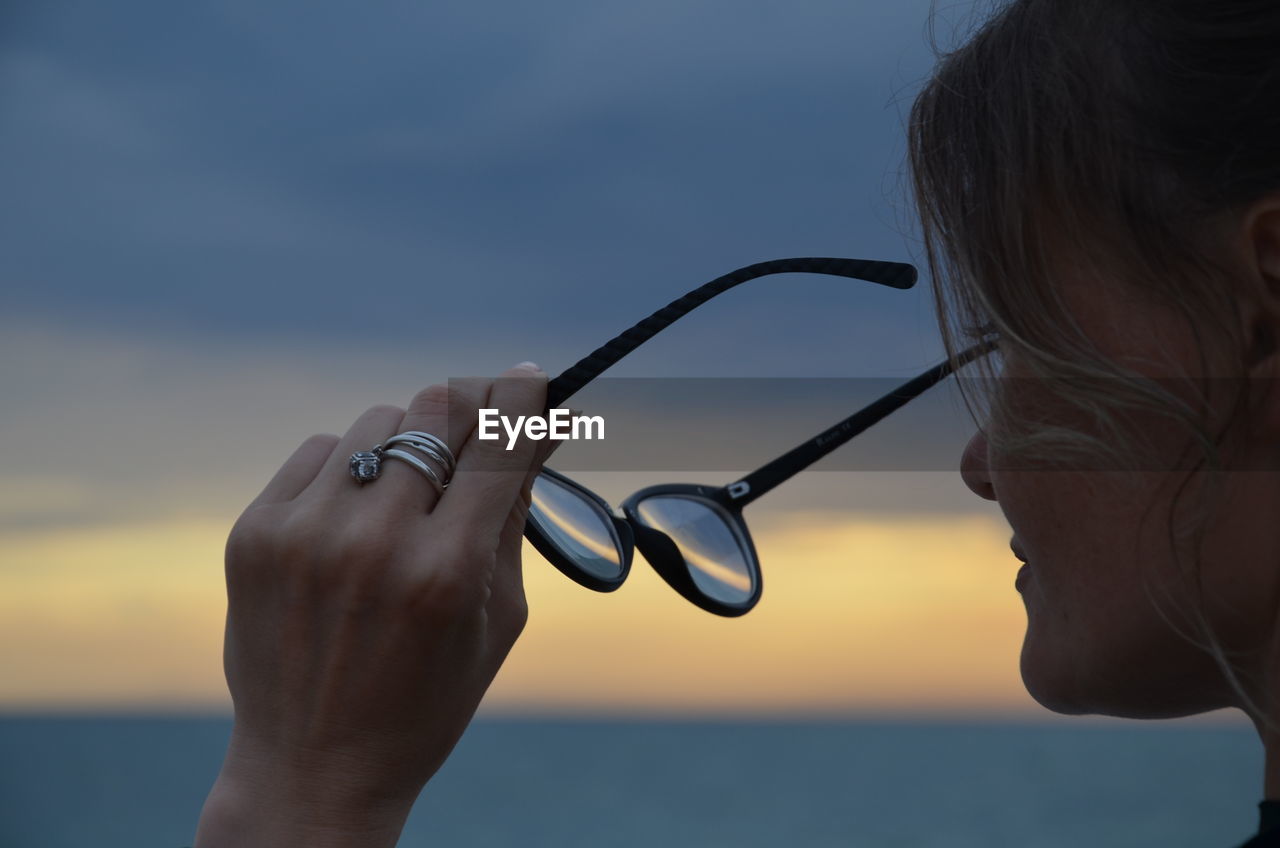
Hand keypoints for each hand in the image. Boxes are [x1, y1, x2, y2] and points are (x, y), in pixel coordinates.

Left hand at [194, 362, 553, 847]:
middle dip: (467, 410)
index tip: (531, 377)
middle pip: (435, 409)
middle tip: (474, 430)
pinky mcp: (254, 533)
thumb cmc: (427, 699)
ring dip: (407, 443)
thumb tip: (532, 431)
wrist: (314, 767)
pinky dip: (349, 469)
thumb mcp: (497, 619)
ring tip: (408, 493)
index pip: (499, 442)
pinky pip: (319, 452)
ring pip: (377, 422)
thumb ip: (513, 518)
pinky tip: (354, 516)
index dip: (524, 398)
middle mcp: (373, 542)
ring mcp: (305, 534)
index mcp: (446, 571)